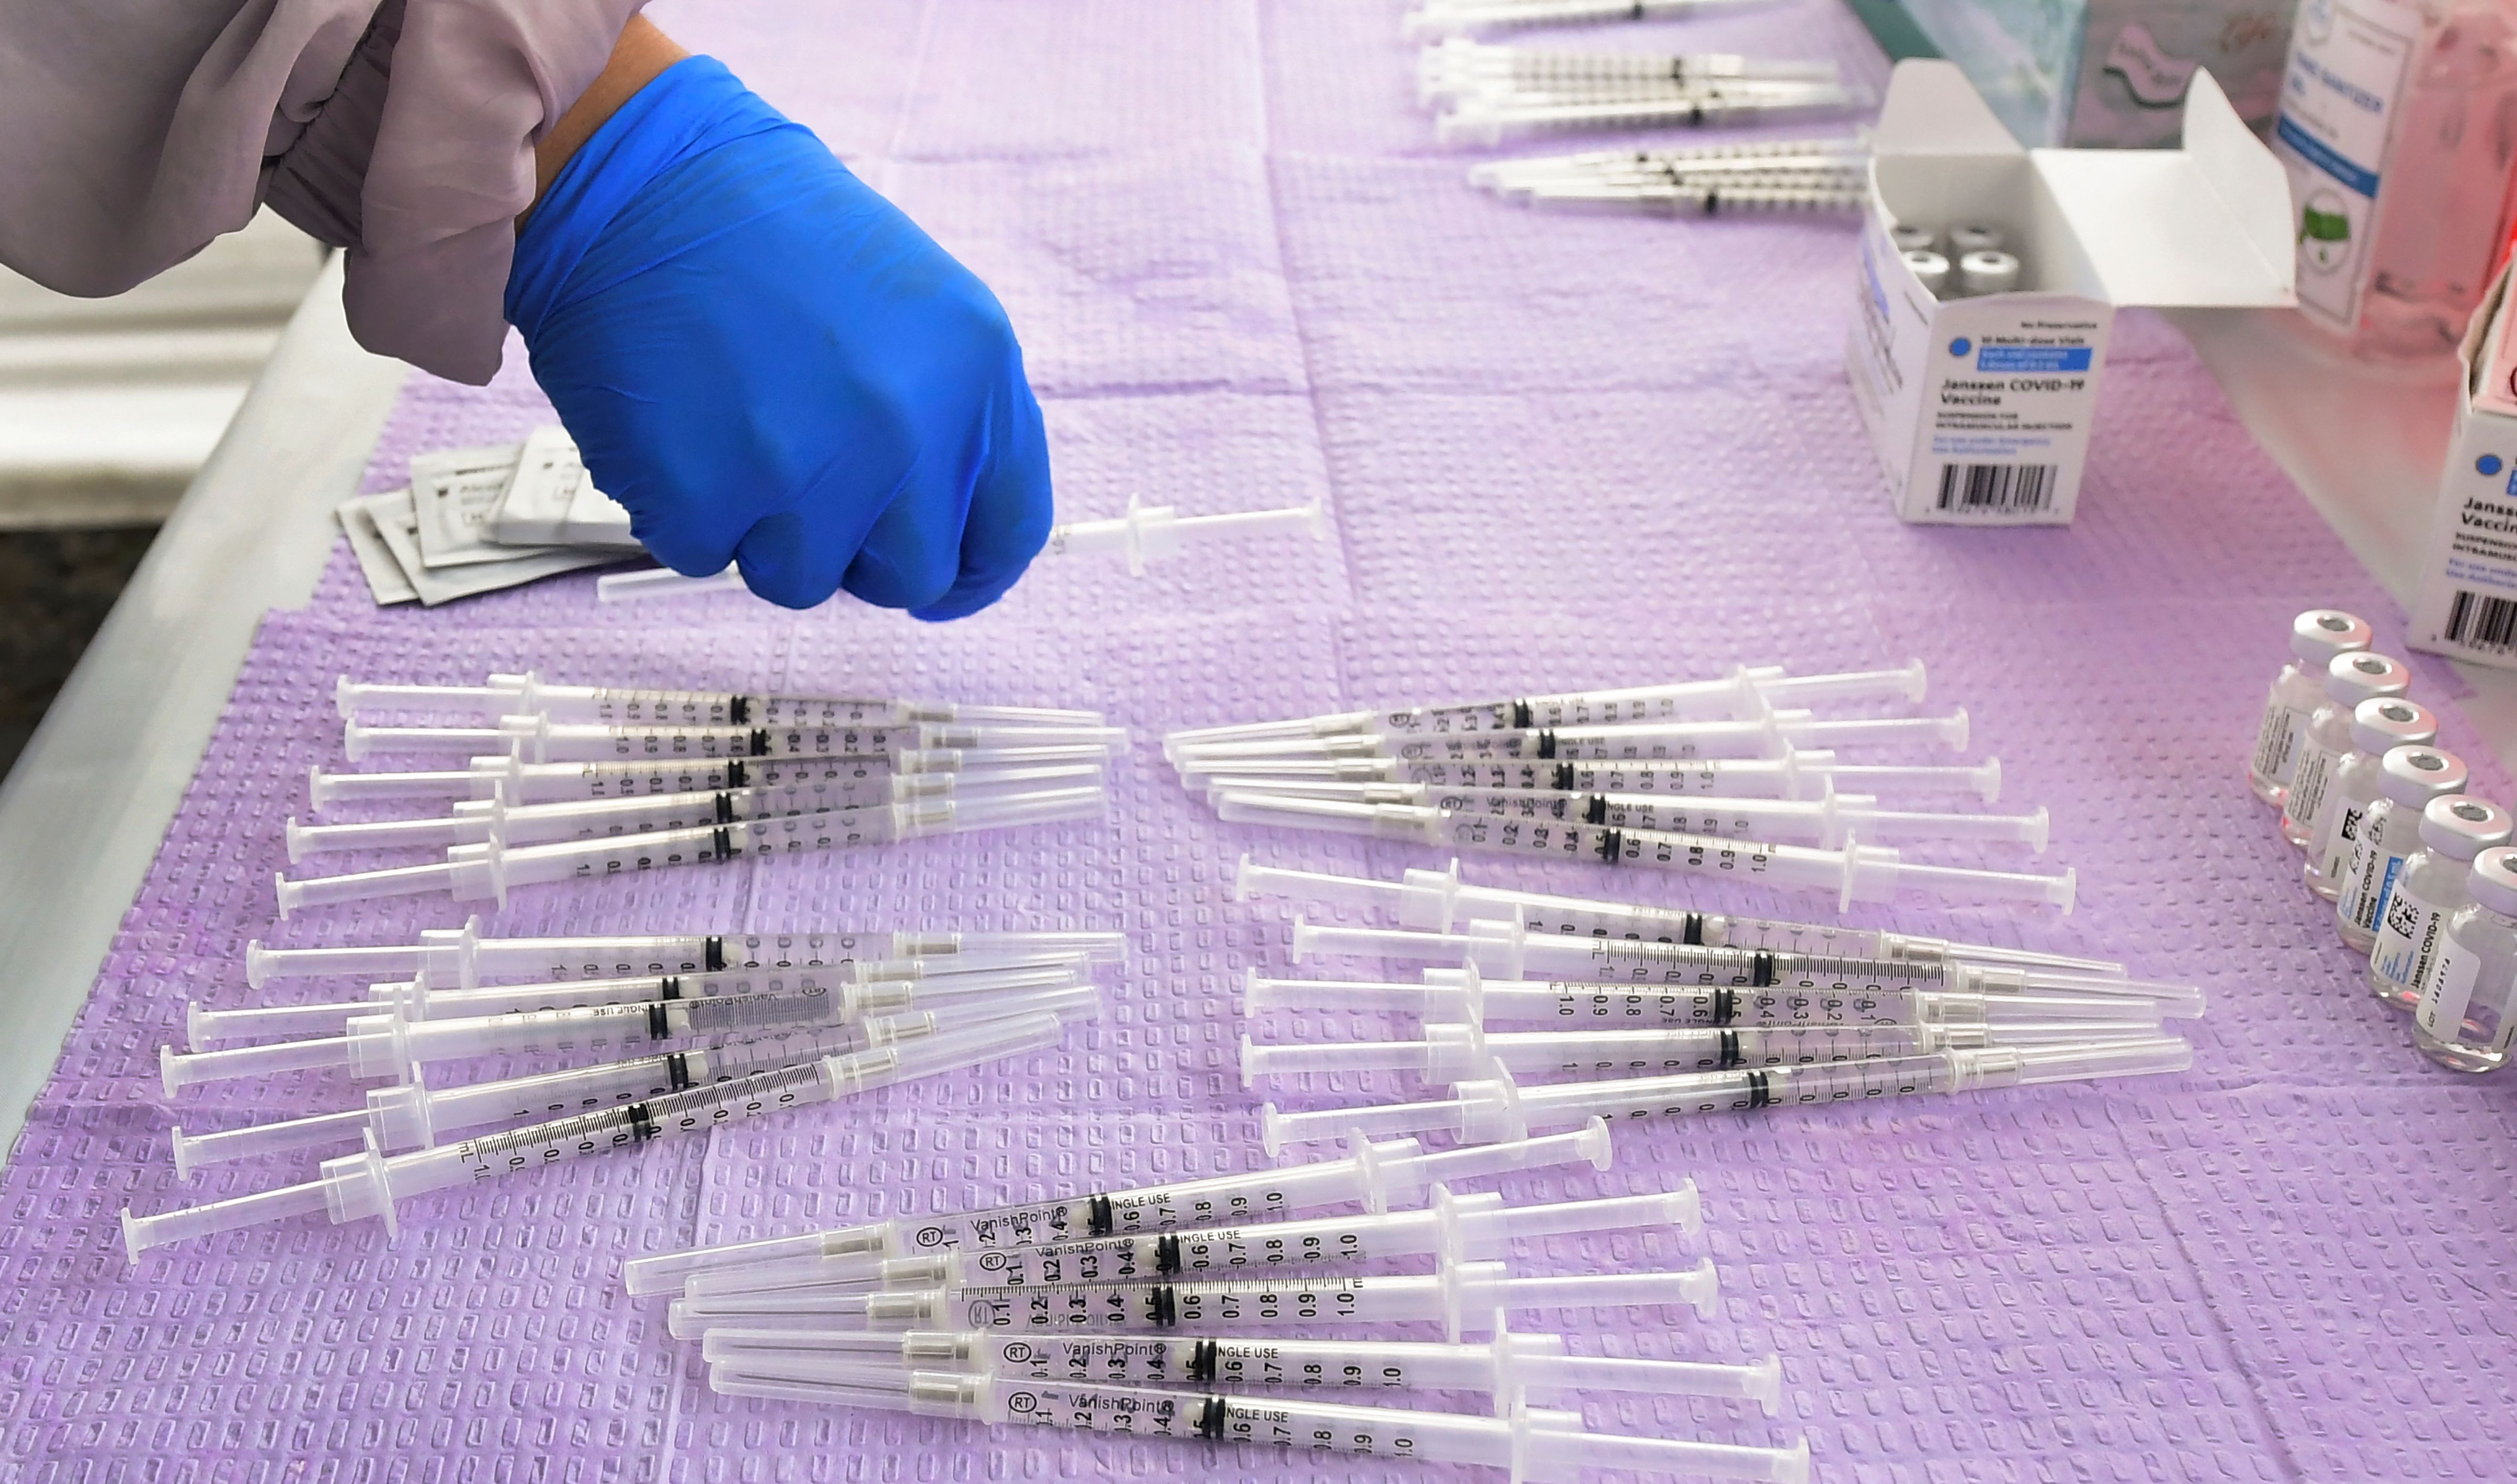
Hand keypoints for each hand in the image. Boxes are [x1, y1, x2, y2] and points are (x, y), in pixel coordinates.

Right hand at [506, 56, 1051, 616]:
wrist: (641, 180)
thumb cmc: (772, 235)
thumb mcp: (916, 306)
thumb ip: (949, 419)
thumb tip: (948, 526)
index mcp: (976, 374)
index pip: (1010, 531)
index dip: (972, 572)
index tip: (942, 581)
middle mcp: (908, 430)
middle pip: (912, 576)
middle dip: (860, 552)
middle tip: (810, 490)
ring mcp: (807, 469)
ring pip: (804, 580)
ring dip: (765, 530)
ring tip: (735, 430)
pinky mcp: (705, 497)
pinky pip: (706, 558)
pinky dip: (685, 510)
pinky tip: (680, 426)